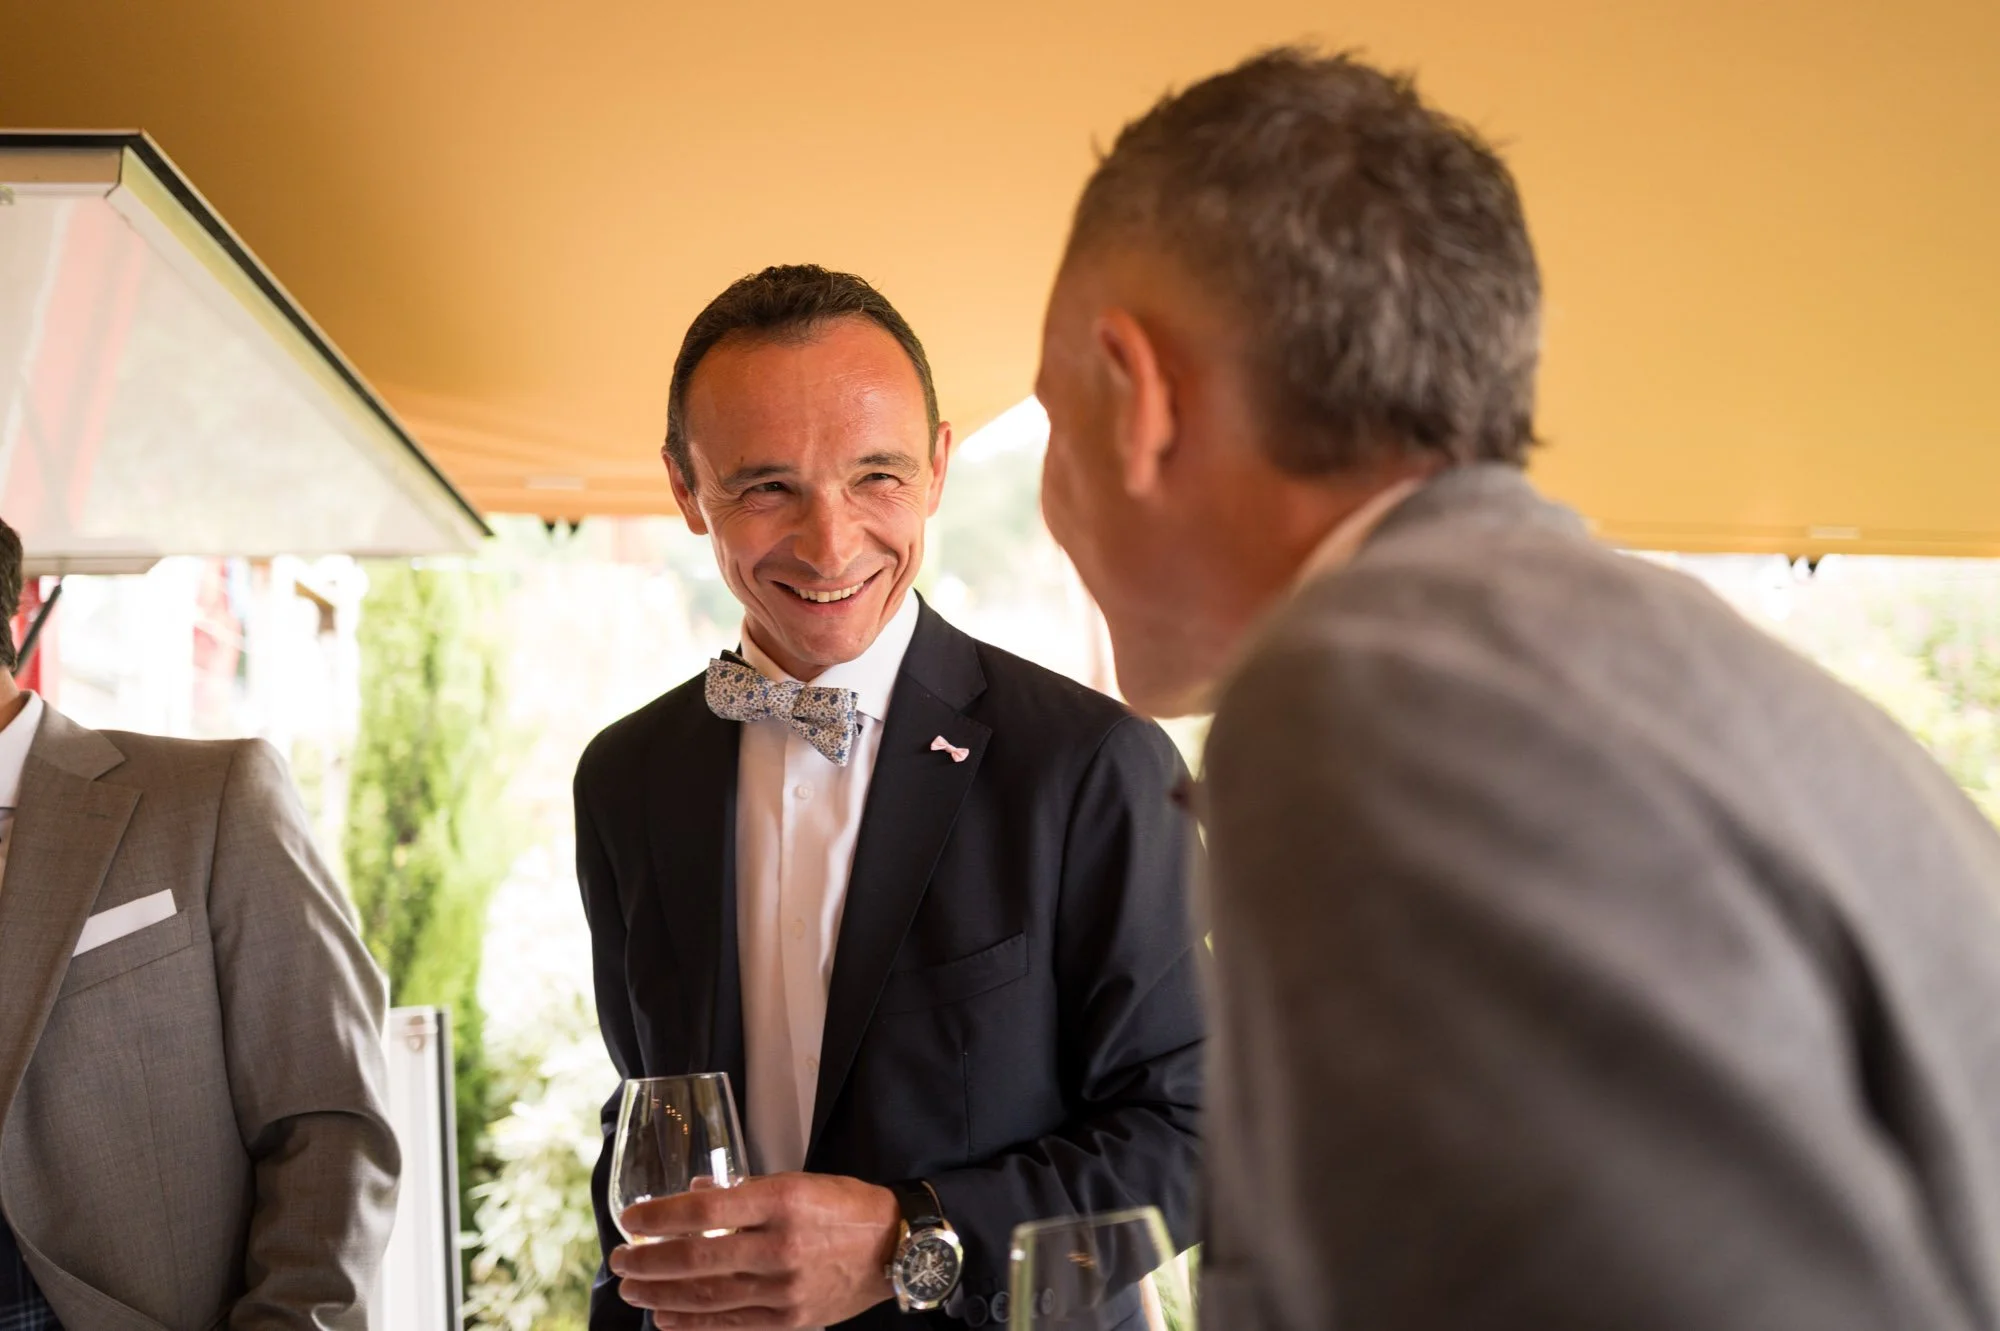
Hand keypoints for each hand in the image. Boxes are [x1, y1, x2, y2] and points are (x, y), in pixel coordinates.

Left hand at [611, 1172, 902, 1329]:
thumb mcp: (798, 1182)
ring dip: (662, 1295)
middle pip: (698, 1258)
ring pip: (708, 1296)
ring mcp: (786, 1288)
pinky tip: (667, 1319)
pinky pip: (732, 1324)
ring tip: (633, 1290)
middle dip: (649, 1262)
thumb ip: (743, 1192)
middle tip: (619, 1260)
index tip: (630, 1220)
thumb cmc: (845, 1208)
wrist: (896, 1247)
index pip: (704, 1210)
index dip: (659, 1218)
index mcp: (783, 1201)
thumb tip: (691, 1197)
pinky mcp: (792, 1319)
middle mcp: (782, 1245)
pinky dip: (694, 1324)